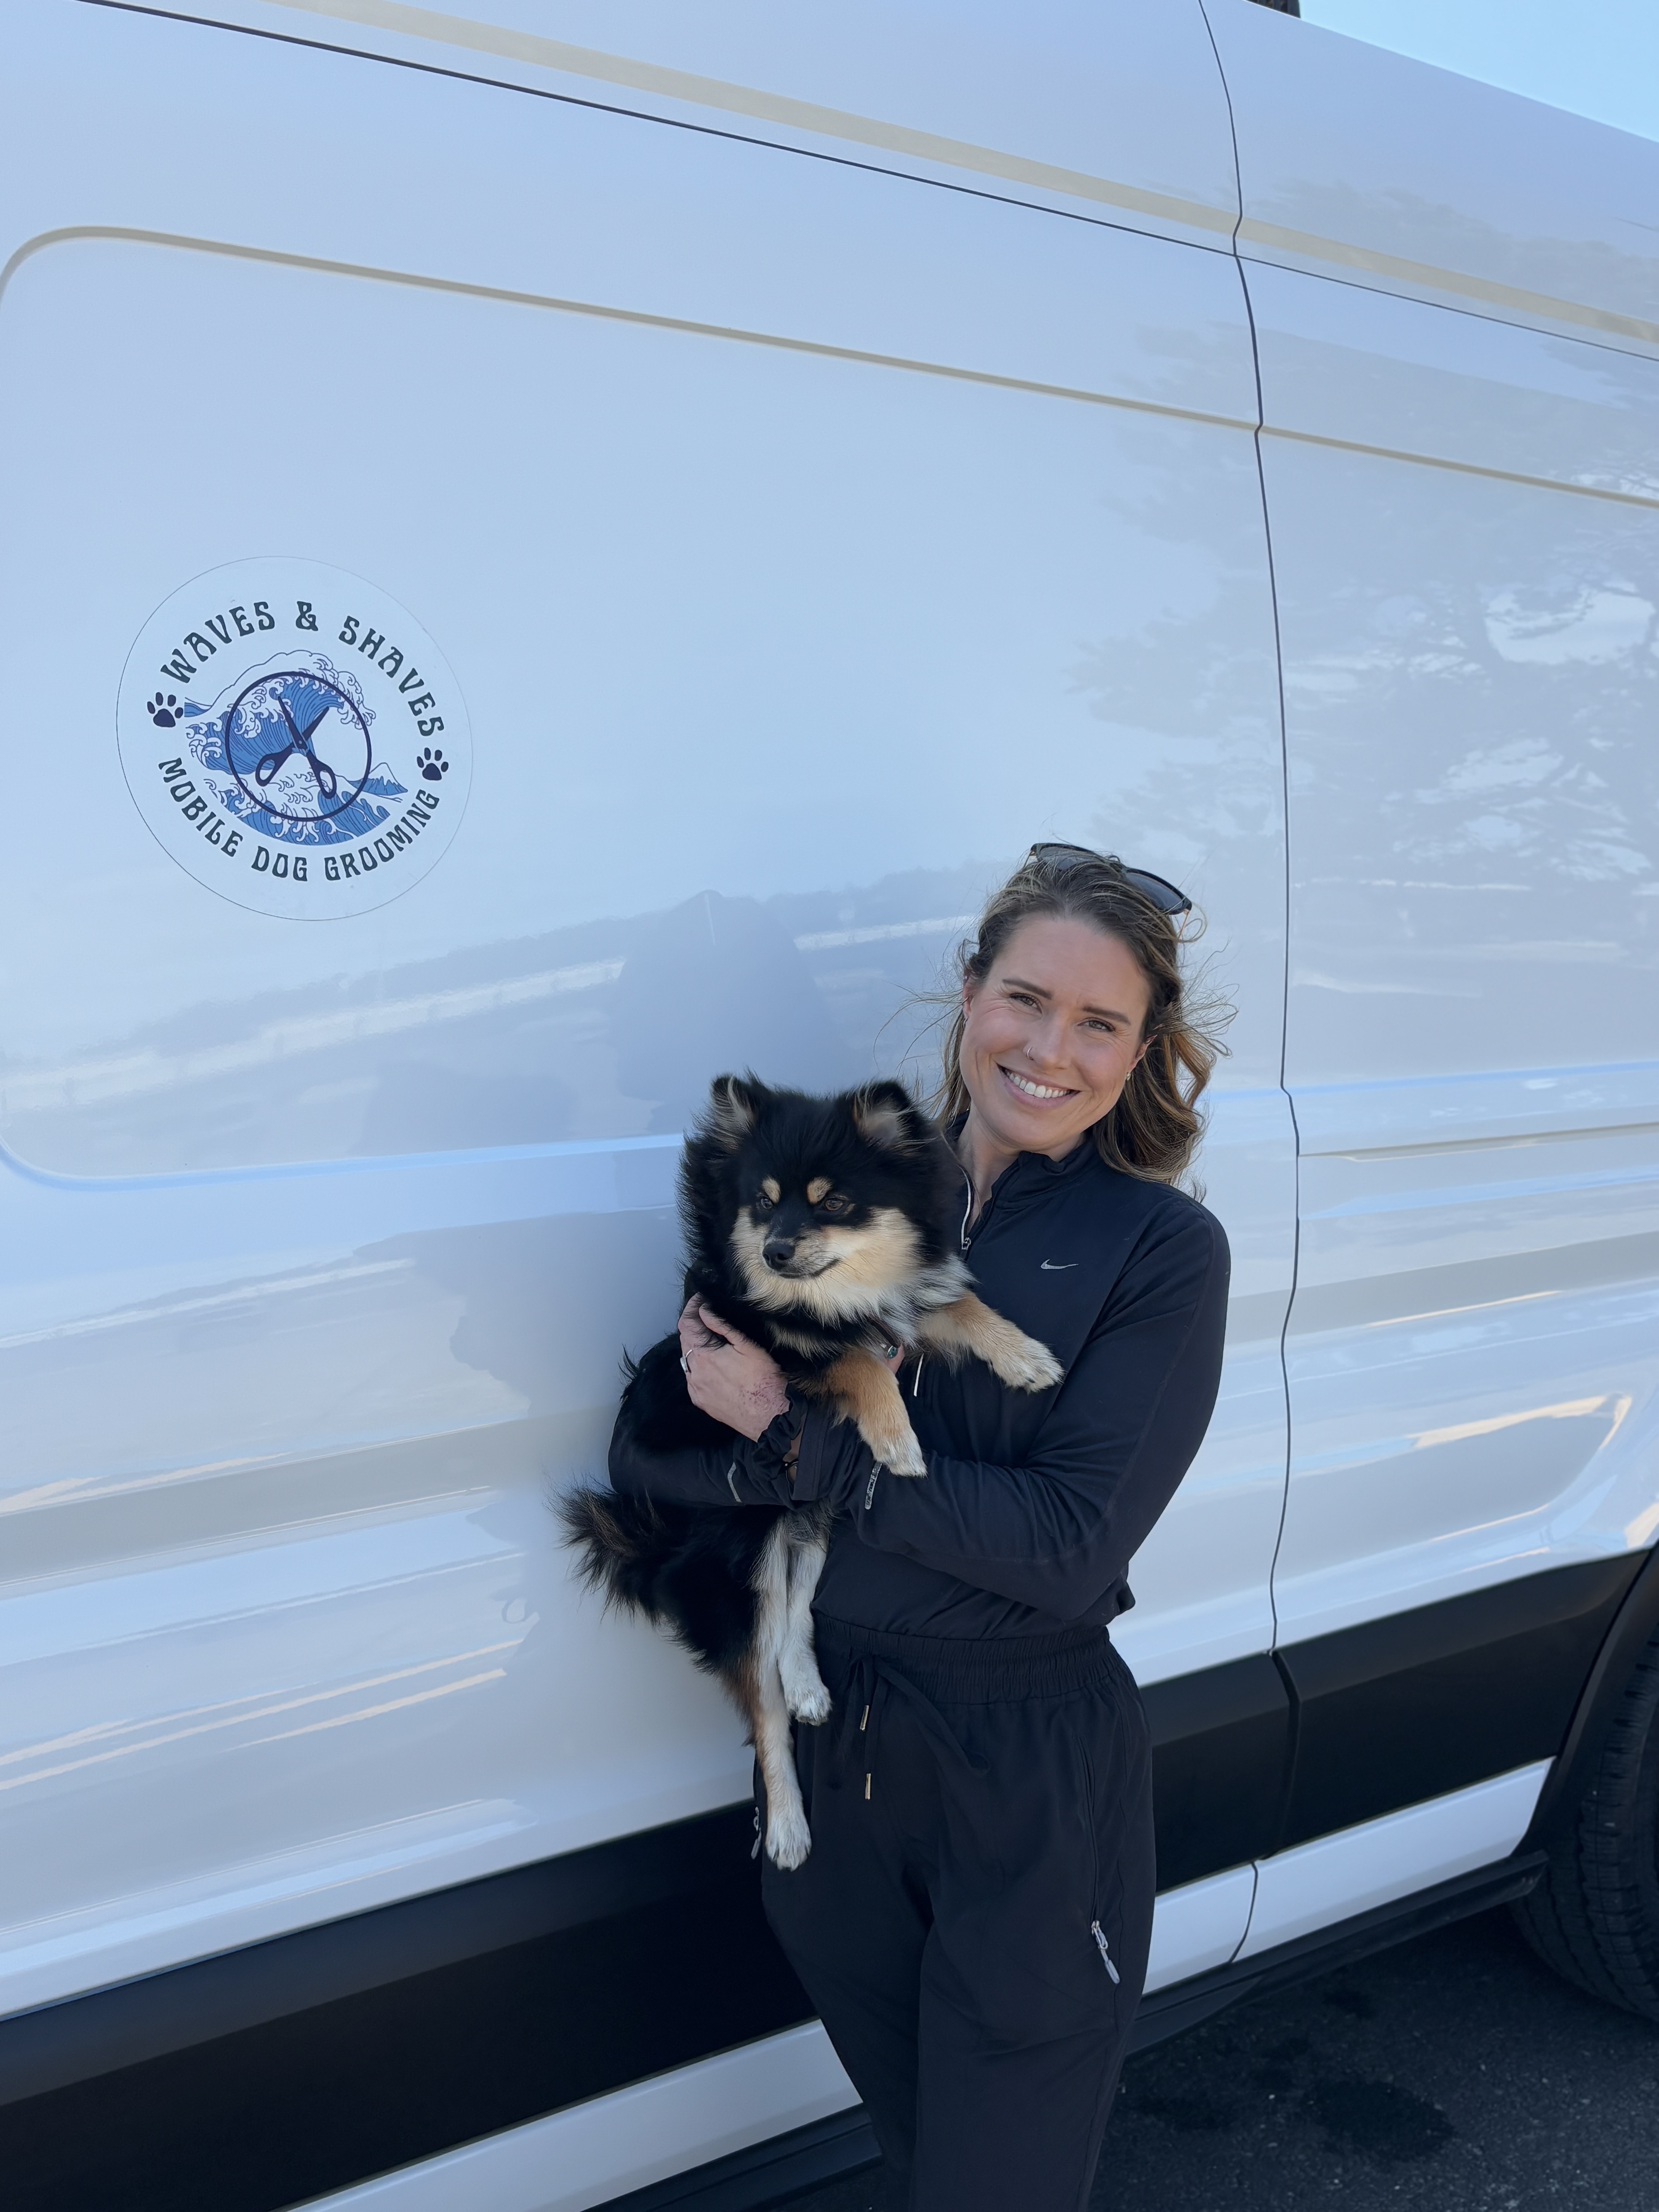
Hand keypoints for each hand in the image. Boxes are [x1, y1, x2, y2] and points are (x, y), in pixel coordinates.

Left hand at [678, 1299, 790, 1441]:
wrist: (769, 1416)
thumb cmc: (764, 1380)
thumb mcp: (747, 1346)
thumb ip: (722, 1326)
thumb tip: (704, 1311)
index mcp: (703, 1356)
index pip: (686, 1324)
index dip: (691, 1307)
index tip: (701, 1299)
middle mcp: (694, 1373)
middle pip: (684, 1340)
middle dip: (693, 1325)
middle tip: (708, 1315)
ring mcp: (695, 1389)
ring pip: (687, 1360)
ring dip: (695, 1346)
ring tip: (713, 1340)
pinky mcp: (700, 1401)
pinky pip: (692, 1378)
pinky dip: (698, 1366)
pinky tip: (714, 1365)